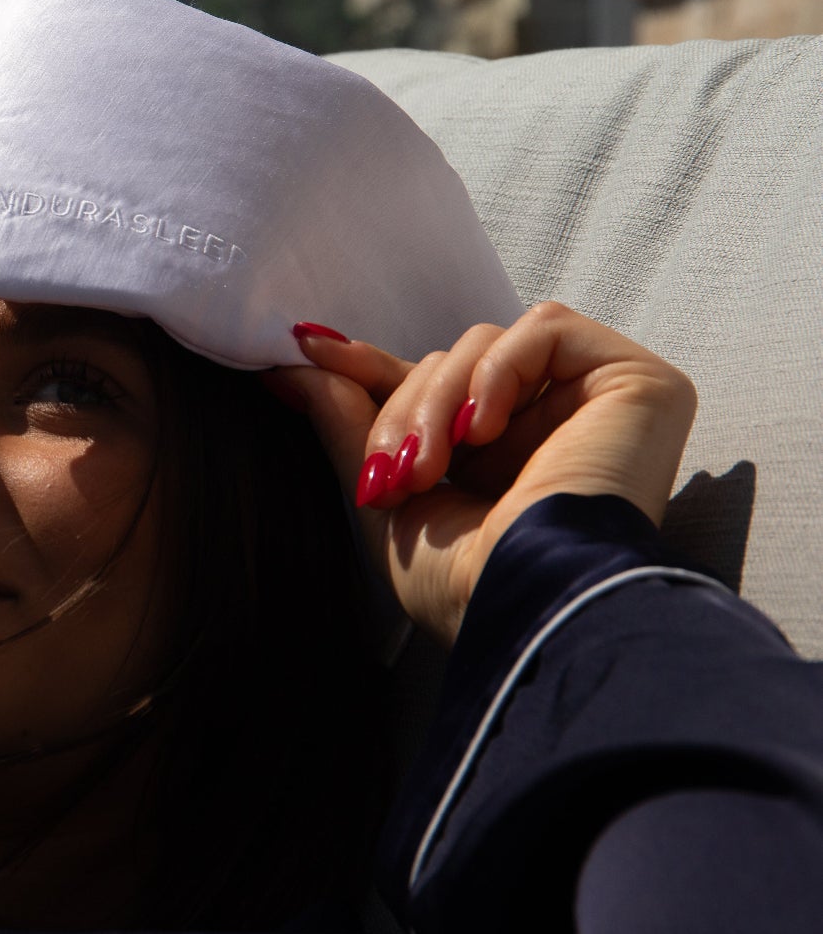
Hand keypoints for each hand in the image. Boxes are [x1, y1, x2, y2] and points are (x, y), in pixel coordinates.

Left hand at [270, 304, 697, 643]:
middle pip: (449, 363)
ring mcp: (596, 403)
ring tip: (432, 467)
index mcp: (502, 463)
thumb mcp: (387, 502)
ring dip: (438, 398)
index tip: (304, 354)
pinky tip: (486, 431)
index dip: (369, 370)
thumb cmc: (466, 586)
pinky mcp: (639, 382)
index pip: (432, 388)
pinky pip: (545, 328)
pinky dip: (497, 370)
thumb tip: (294, 365)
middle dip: (401, 410)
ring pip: (485, 343)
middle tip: (392, 474)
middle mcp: (552, 428)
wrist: (532, 605)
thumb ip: (347, 425)